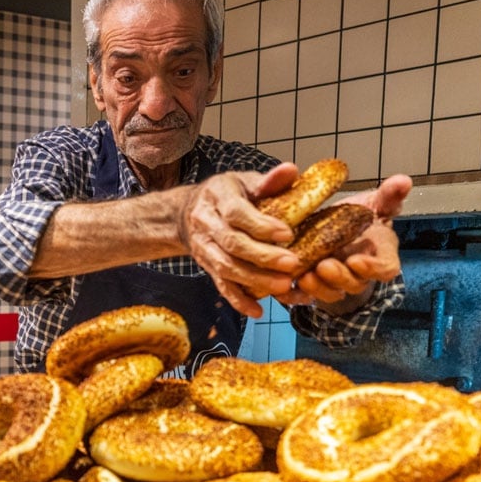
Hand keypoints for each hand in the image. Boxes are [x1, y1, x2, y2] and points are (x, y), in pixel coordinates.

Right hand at [179, 163, 303, 317]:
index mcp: (218, 198)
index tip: (288, 233)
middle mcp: (206, 224)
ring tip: (283, 286)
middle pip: (233, 244)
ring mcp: (204, 248)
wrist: (188, 213)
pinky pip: (221, 285)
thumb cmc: (226, 195)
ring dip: (255, 279)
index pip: (238, 213)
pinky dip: (239, 300)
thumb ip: (268, 181)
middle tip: (293, 264)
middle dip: (263, 256)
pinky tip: (258, 311)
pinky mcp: (207, 267)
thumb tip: (291, 170)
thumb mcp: (244, 181)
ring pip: (227, 268)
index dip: (261, 225)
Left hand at [284, 174, 411, 312]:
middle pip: (354, 283)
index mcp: (380, 255)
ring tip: (303, 276)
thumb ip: (389, 195)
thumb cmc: (360, 217)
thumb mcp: (375, 204)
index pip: (385, 269)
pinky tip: (285, 284)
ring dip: (317, 287)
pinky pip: (306, 295)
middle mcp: (359, 273)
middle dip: (339, 277)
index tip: (356, 260)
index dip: (373, 268)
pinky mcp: (314, 285)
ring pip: (330, 292)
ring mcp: (336, 282)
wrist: (337, 226)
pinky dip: (296, 293)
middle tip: (324, 266)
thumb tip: (403, 180)